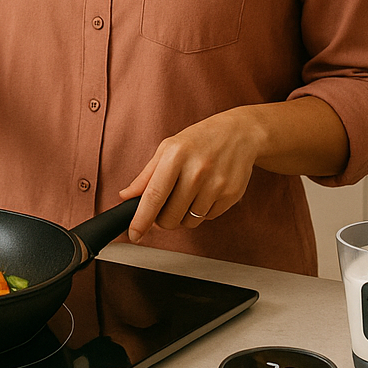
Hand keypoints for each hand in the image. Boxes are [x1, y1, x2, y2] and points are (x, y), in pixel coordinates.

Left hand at [118, 106, 266, 241]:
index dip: (141, 219)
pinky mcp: (231, 195)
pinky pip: (207, 218)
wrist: (241, 133)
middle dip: (163, 219)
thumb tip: (126, 196)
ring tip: (189, 193)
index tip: (134, 234)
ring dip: (183, 215)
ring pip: (188, 221)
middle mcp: (197, 170)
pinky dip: (202, 211)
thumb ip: (146, 175)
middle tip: (166, 205)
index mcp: (176, 155)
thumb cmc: (201, 139)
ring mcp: (216, 184)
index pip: (154, 196)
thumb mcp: (169, 148)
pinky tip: (206, 192)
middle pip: (170, 217)